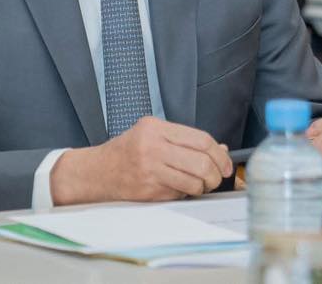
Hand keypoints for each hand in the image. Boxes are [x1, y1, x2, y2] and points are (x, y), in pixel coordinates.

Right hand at [49, 116, 232, 205]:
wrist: (95, 173)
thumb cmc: (125, 153)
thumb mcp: (152, 135)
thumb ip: (185, 141)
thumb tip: (221, 150)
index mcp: (155, 128)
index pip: (201, 139)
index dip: (219, 154)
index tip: (226, 163)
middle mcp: (152, 145)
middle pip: (202, 161)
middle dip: (217, 173)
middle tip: (217, 178)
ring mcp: (150, 169)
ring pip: (195, 180)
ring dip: (204, 187)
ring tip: (201, 185)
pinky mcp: (148, 189)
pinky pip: (180, 192)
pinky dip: (188, 193)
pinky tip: (182, 189)